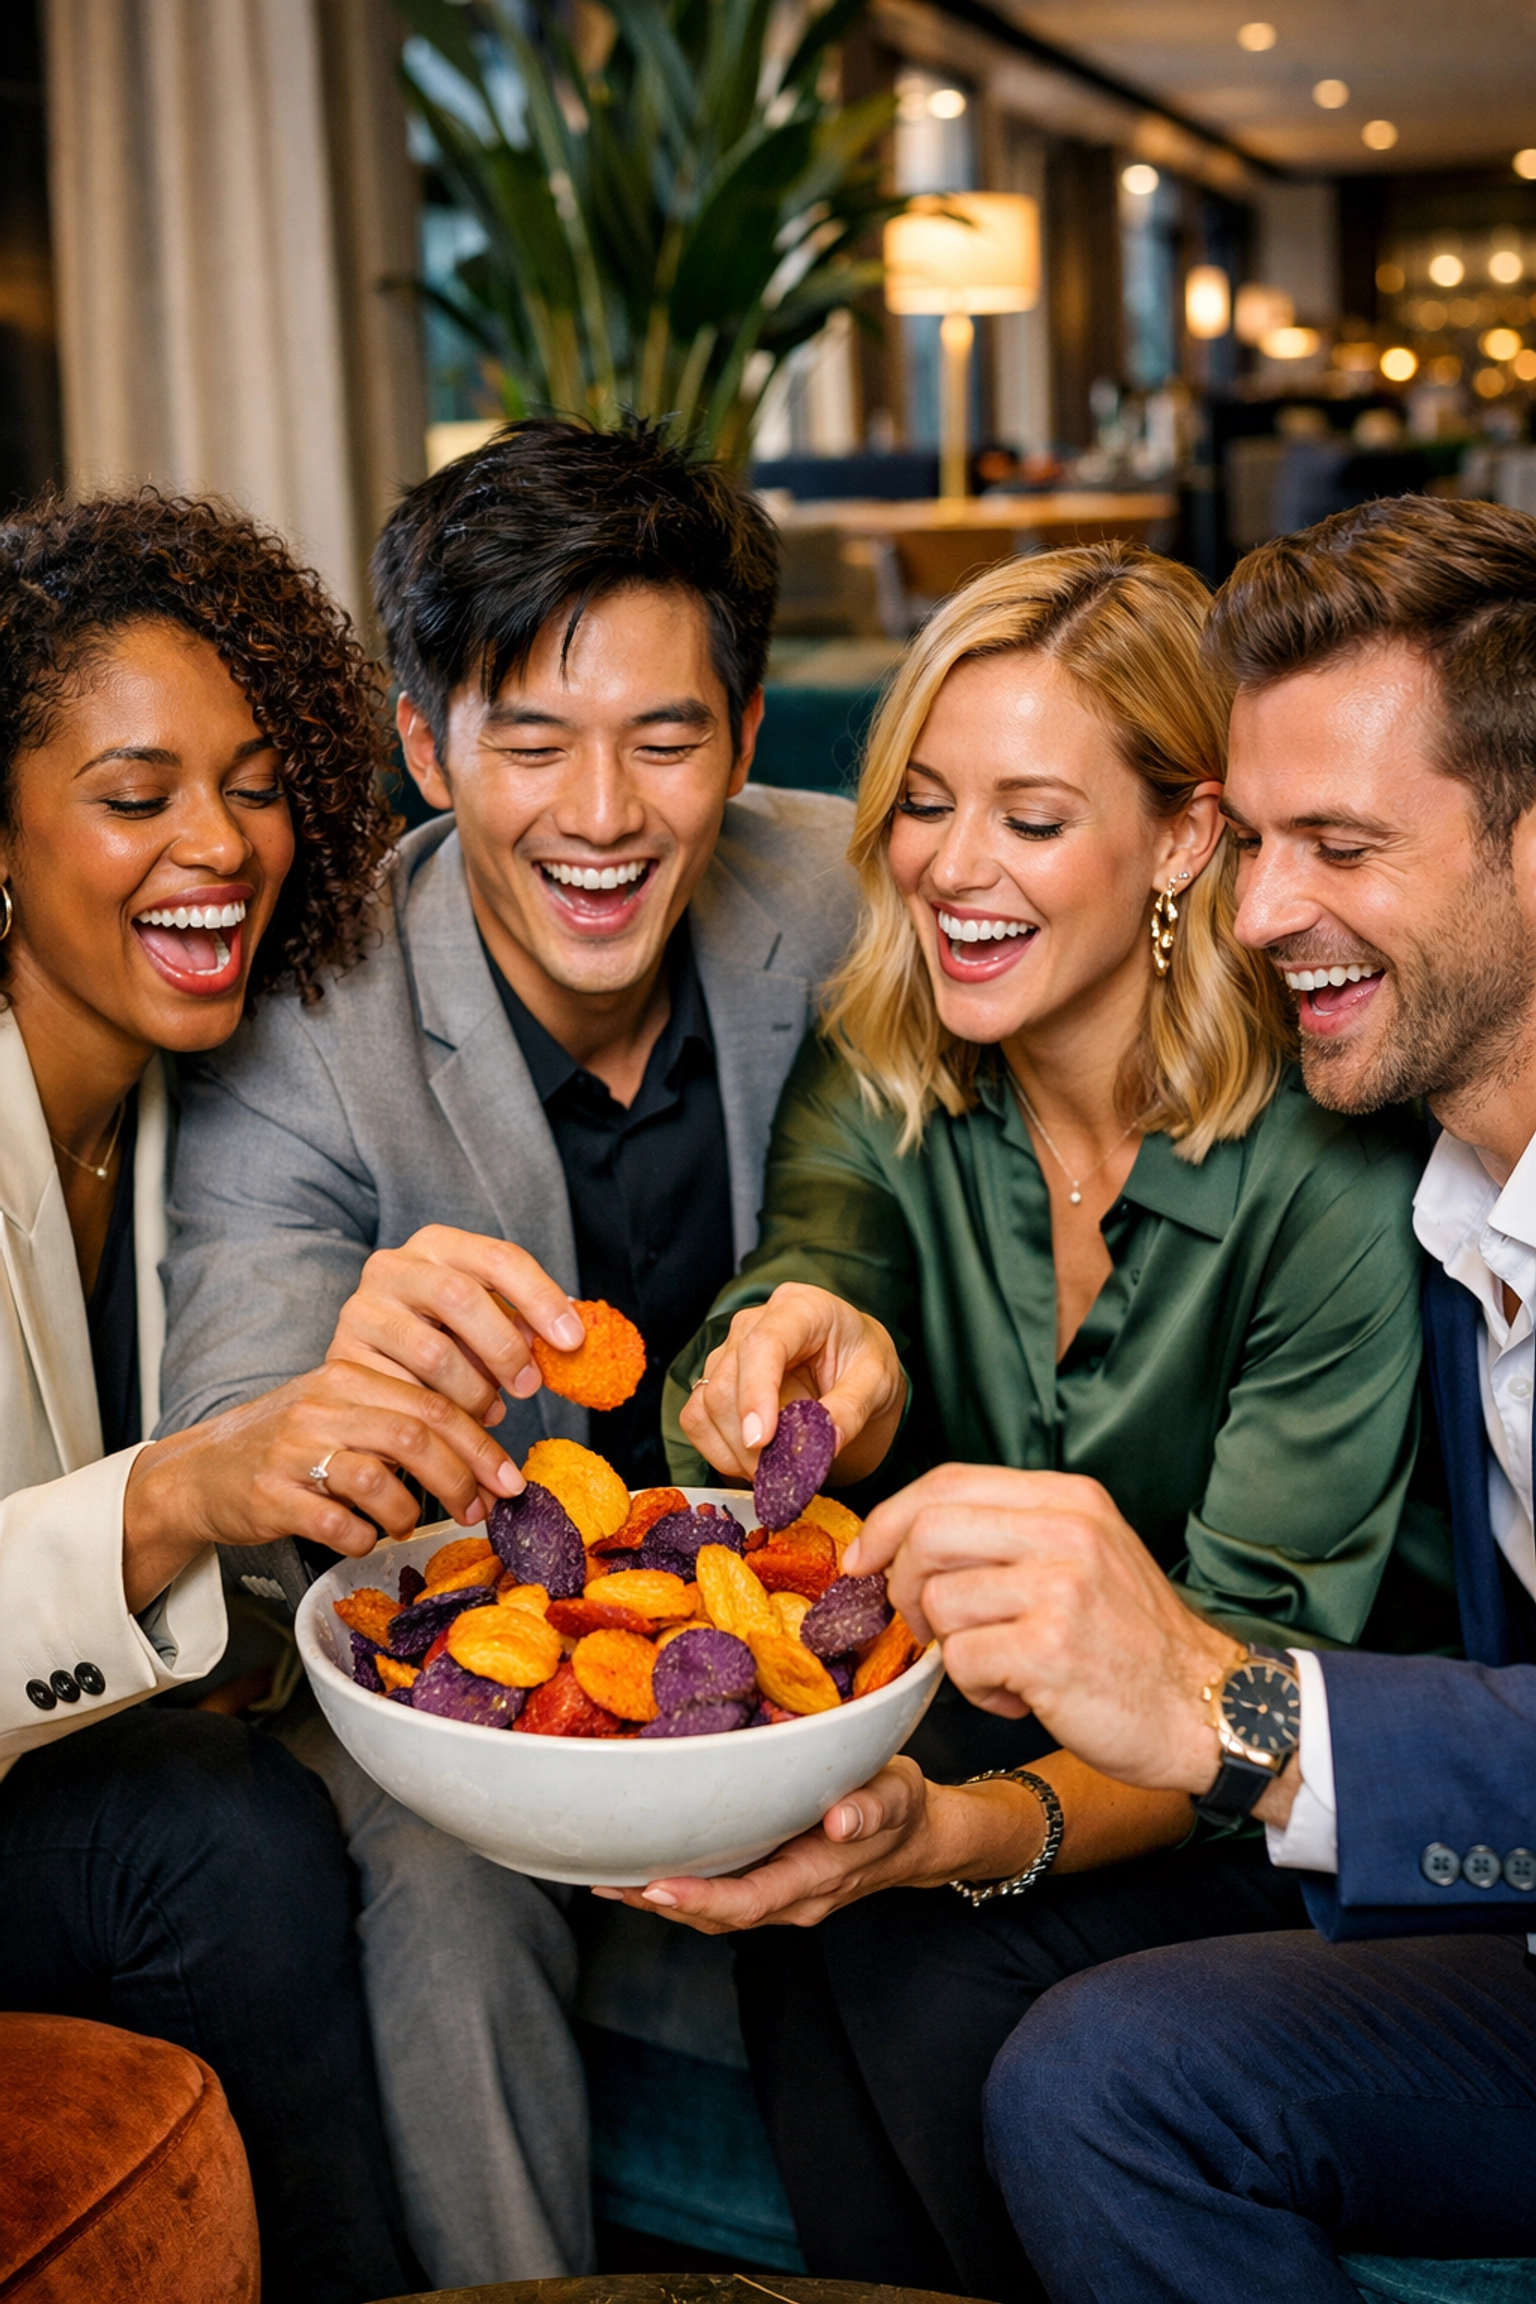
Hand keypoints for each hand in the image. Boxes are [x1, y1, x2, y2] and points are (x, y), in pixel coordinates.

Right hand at [122, 1359, 523, 1612]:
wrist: (202, 1471)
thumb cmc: (292, 1443)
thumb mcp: (344, 1410)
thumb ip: (404, 1415)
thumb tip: (487, 1445)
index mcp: (349, 1375)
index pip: (434, 1402)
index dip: (481, 1445)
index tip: (509, 1480)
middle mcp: (322, 1405)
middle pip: (415, 1436)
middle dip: (461, 1479)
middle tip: (479, 1511)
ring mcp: (293, 1451)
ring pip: (378, 1477)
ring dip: (409, 1511)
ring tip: (409, 1524)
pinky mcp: (269, 1495)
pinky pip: (333, 1522)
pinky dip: (361, 1537)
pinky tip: (363, 1538)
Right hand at [327, 1225, 587, 1425]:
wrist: (363, 1372)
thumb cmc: (440, 1341)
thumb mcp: (479, 1320)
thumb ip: (518, 1322)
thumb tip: (570, 1338)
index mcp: (437, 1245)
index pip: (498, 1257)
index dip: (540, 1297)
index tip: (572, 1340)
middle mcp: (393, 1267)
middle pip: (461, 1296)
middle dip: (505, 1347)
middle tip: (530, 1386)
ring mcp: (363, 1310)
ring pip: (434, 1351)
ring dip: (474, 1389)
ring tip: (492, 1410)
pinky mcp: (342, 1357)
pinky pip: (403, 1391)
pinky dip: (440, 1412)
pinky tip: (455, 1423)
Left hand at [590, 1760, 1045, 1932]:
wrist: (919, 1837)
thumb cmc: (903, 1807)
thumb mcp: (898, 1795)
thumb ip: (871, 1807)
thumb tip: (839, 1821)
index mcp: (817, 1879)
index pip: (751, 1901)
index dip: (702, 1900)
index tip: (656, 1889)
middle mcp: (792, 1899)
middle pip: (718, 1915)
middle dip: (661, 1904)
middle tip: (607, 1882)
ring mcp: (779, 1896)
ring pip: (712, 1911)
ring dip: (659, 1900)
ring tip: (605, 1879)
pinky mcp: (769, 1882)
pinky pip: (718, 1894)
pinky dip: (677, 1888)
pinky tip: (639, 1870)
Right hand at [679, 1284, 905, 1484]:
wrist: (851, 1364)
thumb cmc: (862, 1361)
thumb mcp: (877, 1382)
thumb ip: (850, 1410)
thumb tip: (822, 1445)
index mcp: (800, 1308)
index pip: (763, 1343)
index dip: (756, 1391)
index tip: (762, 1440)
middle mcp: (754, 1322)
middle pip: (727, 1381)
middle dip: (749, 1439)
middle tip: (781, 1472)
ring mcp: (728, 1350)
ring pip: (707, 1404)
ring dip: (735, 1450)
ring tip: (774, 1468)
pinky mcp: (714, 1380)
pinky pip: (697, 1419)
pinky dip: (719, 1451)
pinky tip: (751, 1462)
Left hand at [845, 1464, 1239, 1796]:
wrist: (1211, 1709)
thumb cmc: (1134, 1643)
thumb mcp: (1087, 1555)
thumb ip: (1013, 1535)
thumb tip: (906, 1540)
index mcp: (1069, 1499)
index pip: (948, 1483)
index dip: (890, 1520)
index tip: (864, 1559)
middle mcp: (1067, 1530)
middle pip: (927, 1533)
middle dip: (903, 1586)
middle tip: (926, 1626)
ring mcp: (1061, 1587)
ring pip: (940, 1603)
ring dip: (953, 1650)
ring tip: (1001, 1669)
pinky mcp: (1052, 1649)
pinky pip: (963, 1661)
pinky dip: (978, 1691)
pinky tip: (1021, 1697)